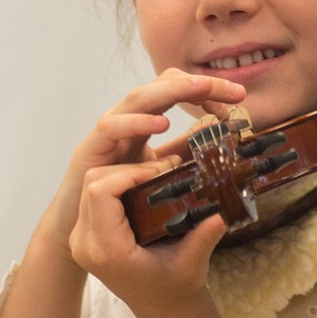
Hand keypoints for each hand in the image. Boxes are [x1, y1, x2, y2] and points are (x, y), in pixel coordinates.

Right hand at [42, 69, 245, 252]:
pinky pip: (110, 128)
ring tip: (201, 90)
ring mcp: (108, 135)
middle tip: (233, 90)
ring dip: (169, 91)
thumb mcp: (164, 177)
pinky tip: (161, 124)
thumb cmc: (120, 206)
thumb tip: (222, 143)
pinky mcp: (90, 151)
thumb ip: (186, 157)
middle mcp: (126, 123)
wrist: (77, 233)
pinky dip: (136, 122)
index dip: (206, 90)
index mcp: (144, 124)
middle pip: (160, 86)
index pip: (176, 90)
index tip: (239, 100)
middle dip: (197, 84)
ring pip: (136, 98)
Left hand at [69, 157, 227, 316]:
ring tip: (152, 176)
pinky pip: (91, 197)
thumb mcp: (193, 262)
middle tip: (160, 170)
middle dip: (126, 169)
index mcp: (109, 251)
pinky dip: (114, 184)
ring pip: (89, 186)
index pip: (101, 193)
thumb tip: (223, 213)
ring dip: (119, 174)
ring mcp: (81, 240)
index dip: (129, 172)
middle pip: (93, 183)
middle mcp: (86, 245)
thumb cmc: (176, 287)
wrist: (161, 307)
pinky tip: (139, 187)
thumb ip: (204, 236)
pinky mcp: (84, 235)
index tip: (159, 172)